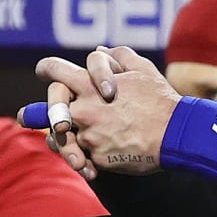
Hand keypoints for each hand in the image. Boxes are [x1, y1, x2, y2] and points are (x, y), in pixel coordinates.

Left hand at [31, 47, 180, 178]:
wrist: (176, 135)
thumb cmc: (161, 100)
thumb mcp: (142, 69)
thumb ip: (118, 56)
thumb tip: (100, 51)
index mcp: (89, 86)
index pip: (54, 70)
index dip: (46, 69)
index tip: (43, 72)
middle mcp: (83, 111)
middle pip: (50, 109)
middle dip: (48, 111)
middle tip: (41, 117)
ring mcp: (88, 135)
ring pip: (61, 139)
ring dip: (63, 141)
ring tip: (72, 145)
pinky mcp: (97, 158)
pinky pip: (81, 159)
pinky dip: (83, 161)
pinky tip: (88, 165)